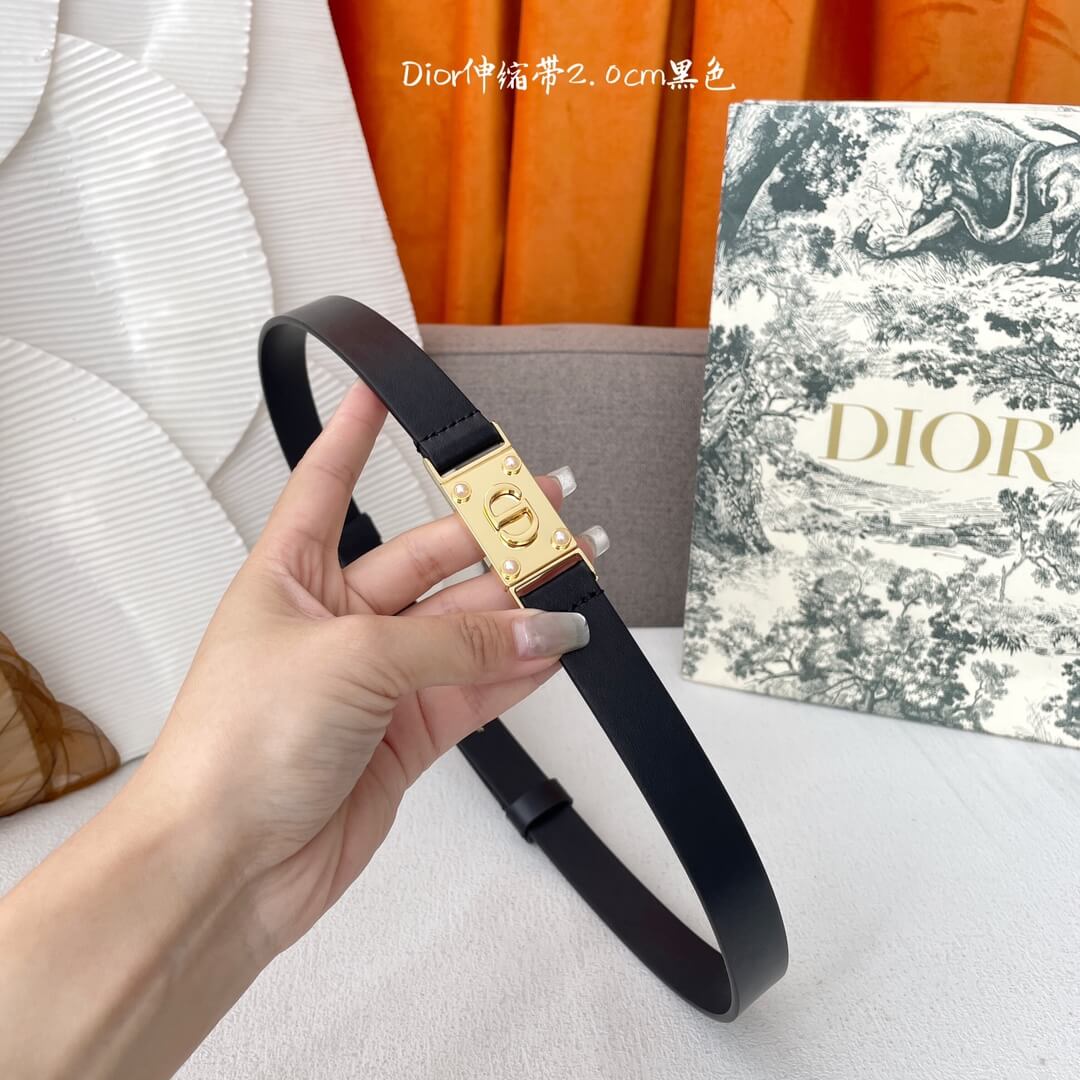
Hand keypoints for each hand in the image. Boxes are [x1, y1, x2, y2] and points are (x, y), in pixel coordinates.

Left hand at [138, 381, 597, 955]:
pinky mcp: (403, 737)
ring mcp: (374, 682)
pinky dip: (517, 672)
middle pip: (428, 561)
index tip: (379, 391)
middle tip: (556, 513)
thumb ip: (456, 645)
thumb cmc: (236, 748)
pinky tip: (556, 648)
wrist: (225, 867)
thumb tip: (540, 629)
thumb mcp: (351, 663)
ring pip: (462, 628)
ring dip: (520, 608)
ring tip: (578, 578)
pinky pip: (474, 689)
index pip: (326, 485)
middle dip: (492, 537)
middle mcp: (334, 623)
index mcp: (291, 578)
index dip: (352, 435)